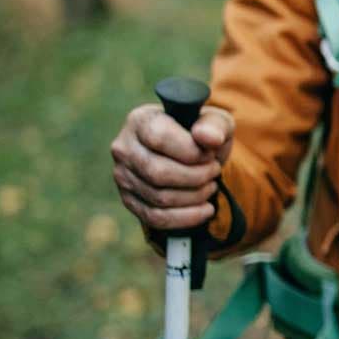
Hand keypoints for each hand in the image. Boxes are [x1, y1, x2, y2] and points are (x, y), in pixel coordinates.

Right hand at [110, 102, 234, 233]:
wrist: (193, 156)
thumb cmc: (202, 135)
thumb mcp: (216, 122)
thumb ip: (215, 125)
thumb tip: (209, 138)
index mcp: (141, 120)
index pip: (159, 137)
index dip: (191, 151)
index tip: (210, 154)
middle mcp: (124, 148)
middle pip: (158, 172)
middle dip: (197, 177)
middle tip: (214, 171)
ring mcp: (123, 176)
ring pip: (160, 198)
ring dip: (195, 196)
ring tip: (210, 185)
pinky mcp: (129, 200)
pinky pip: (156, 217)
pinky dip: (187, 217)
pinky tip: (206, 209)